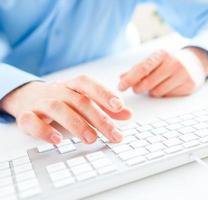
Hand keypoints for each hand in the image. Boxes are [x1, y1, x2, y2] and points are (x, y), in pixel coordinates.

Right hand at [0, 75, 131, 143]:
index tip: (119, 106)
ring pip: (57, 108)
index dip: (104, 93)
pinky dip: (44, 130)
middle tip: (114, 134)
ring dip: (76, 124)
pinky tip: (58, 140)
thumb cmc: (62, 99)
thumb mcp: (84, 100)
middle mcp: (57, 91)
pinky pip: (31, 121)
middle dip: (98, 118)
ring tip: (91, 139)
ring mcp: (40, 102)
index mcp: (72, 86)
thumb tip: (129, 114)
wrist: (27, 97)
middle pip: (79, 101)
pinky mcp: (26, 116)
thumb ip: (106, 107)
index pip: (88, 84)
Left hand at [118, 48, 207, 96]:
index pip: (142, 68)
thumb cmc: (170, 62)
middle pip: (148, 83)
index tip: (121, 87)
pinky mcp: (188, 86)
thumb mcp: (155, 60)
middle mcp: (173, 63)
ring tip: (158, 83)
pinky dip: (164, 93)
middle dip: (138, 88)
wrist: (196, 63)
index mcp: (162, 54)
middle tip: (137, 88)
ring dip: (152, 91)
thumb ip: (138, 69)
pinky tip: (169, 86)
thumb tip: (121, 77)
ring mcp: (182, 75)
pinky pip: (168, 96)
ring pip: (157, 92)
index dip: (130, 79)